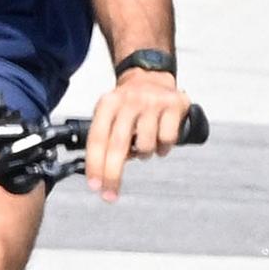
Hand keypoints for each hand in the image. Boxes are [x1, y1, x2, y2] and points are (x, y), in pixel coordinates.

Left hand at [86, 70, 189, 202]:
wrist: (151, 75)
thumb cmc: (128, 103)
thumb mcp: (111, 112)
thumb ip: (106, 137)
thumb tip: (104, 171)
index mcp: (107, 104)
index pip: (97, 138)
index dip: (95, 164)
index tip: (95, 186)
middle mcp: (127, 101)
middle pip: (117, 145)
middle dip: (113, 174)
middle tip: (110, 194)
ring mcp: (151, 102)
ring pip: (146, 145)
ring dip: (145, 155)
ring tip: (145, 146)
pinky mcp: (173, 105)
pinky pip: (167, 139)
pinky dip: (164, 147)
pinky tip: (161, 141)